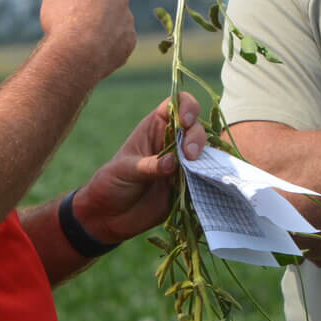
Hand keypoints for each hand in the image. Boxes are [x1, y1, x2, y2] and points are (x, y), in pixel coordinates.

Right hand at [41, 0, 134, 78]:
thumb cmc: (63, 21)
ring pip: (115, 16)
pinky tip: (95, 48)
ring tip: (84, 35)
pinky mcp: (130, 41)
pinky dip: (110, 39)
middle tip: (79, 10)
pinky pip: (119, 36)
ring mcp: (127, 19)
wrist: (78, 56)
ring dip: (103, 21)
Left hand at [71, 94, 206, 244]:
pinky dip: (209, 177)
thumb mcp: (124, 170)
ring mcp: (183, 163)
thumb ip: (147, 165)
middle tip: (189, 155)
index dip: (186, 106)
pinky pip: (206, 176)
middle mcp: (172, 142)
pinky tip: (205, 181)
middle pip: (196, 128)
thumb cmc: (112, 184)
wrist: (111, 216)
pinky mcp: (189, 184)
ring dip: (205, 157)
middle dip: (196, 138)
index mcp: (155, 128)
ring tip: (194, 169)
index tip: (185, 121)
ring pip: (205, 151)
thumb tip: (172, 162)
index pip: (177, 104)